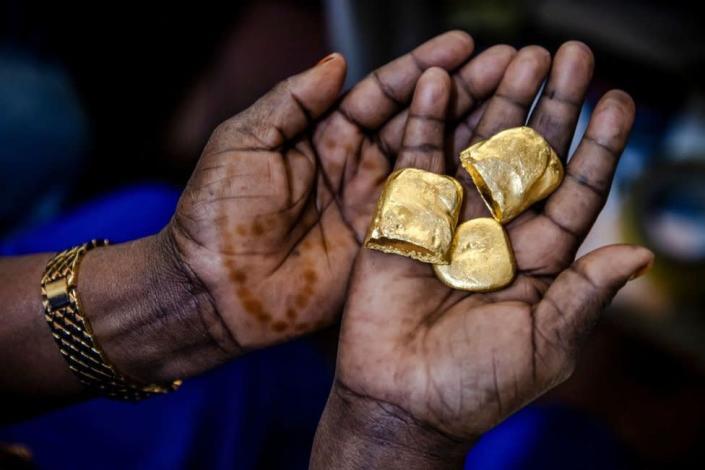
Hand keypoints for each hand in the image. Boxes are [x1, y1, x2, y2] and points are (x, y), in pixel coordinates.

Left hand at [164, 31, 518, 357]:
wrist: (214, 291)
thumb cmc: (216, 215)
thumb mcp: (244, 143)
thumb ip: (292, 102)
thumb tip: (337, 63)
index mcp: (326, 134)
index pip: (385, 92)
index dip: (425, 68)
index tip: (467, 46)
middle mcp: (359, 165)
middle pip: (424, 119)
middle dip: (470, 92)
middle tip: (517, 65)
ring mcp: (377, 206)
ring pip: (438, 161)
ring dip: (480, 133)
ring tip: (526, 102)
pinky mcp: (387, 246)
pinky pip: (432, 213)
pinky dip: (467, 192)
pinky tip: (502, 169)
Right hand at [312, 42, 653, 467]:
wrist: (400, 401)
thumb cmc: (474, 385)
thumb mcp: (543, 345)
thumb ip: (584, 295)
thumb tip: (638, 253)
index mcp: (538, 260)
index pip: (576, 190)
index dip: (598, 146)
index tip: (619, 99)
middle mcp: (496, 231)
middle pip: (528, 157)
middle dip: (551, 107)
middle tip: (570, 56)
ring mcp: (448, 221)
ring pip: (475, 149)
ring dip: (494, 102)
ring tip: (515, 55)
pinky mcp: (401, 219)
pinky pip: (415, 163)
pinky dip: (425, 122)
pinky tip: (439, 81)